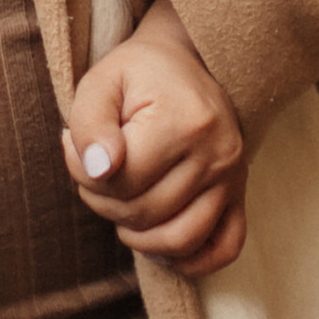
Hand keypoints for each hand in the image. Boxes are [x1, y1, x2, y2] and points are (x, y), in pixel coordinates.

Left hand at [63, 0, 247, 273]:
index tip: (78, 152)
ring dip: (139, 237)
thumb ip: (90, 124)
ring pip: (180, 238)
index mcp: (184, 121)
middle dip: (106, 204)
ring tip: (121, 208)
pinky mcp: (240, 194)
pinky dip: (191, 260)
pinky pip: (225, 248)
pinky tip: (160, 246)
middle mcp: (217, 153)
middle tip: (95, 176)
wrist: (190, 58)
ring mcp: (233, 177)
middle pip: (147, 213)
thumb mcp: (102, 81)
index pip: (123, 180)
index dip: (86, 176)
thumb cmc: (139, 73)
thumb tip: (98, 171)